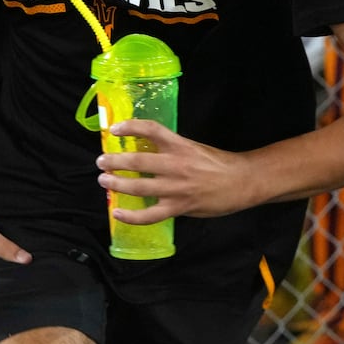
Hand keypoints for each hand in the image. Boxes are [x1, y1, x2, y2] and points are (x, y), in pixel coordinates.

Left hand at [96, 119, 254, 221]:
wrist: (243, 182)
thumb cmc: (217, 164)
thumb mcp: (193, 148)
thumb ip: (171, 149)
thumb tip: (145, 150)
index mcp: (179, 145)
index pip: (150, 129)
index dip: (130, 127)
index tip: (114, 129)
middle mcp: (176, 165)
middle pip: (137, 161)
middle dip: (114, 161)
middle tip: (101, 161)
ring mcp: (176, 188)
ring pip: (139, 188)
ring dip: (117, 184)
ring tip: (103, 181)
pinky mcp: (179, 207)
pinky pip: (150, 215)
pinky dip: (131, 216)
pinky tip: (117, 212)